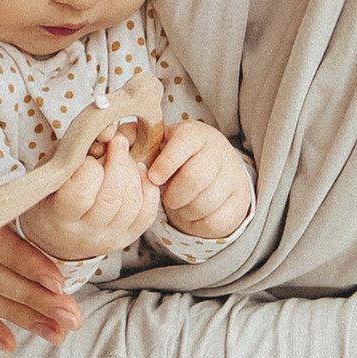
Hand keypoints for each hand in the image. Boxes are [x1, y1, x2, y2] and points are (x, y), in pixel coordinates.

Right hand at [22, 130, 158, 260]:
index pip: (81, 193)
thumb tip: (109, 130)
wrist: (57, 237)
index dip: (89, 168)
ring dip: (133, 172)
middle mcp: (85, 233)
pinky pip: (147, 211)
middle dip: (118, 163)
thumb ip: (75, 148)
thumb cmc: (52, 196)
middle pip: (111, 198)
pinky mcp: (128, 237)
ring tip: (124, 157)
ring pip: (132, 203)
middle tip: (117, 143)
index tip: (88, 157)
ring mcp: (109, 238)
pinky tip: (138, 171)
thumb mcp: (53, 170)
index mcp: (59, 218)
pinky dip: (147, 186)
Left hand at [146, 116, 254, 241]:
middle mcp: (219, 152)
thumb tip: (116, 140)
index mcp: (196, 135)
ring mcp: (233, 177)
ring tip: (179, 203)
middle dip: (174, 194)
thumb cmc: (178, 159)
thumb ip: (138, 141)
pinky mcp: (239, 202)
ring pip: (204, 203)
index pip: (183, 145)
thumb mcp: (161, 145)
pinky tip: (192, 212)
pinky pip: (214, 220)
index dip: (166, 164)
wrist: (215, 171)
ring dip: (184, 209)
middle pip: (194, 179)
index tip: (154, 178)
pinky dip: (197, 222)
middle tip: (167, 196)